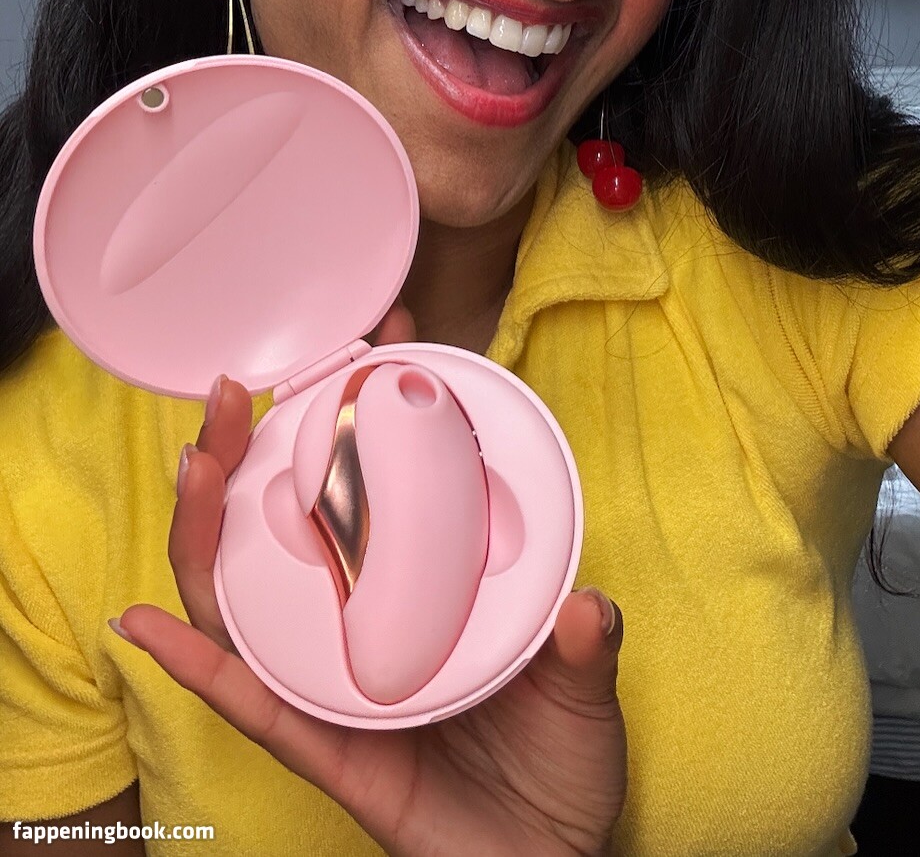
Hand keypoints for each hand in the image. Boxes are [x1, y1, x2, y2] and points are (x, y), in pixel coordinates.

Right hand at [113, 305, 626, 856]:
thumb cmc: (559, 762)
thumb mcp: (582, 683)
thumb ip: (586, 642)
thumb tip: (590, 604)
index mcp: (413, 597)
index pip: (373, 496)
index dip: (363, 421)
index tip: (373, 341)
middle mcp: (357, 630)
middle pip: (278, 535)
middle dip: (244, 460)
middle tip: (229, 394)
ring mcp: (331, 684)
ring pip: (243, 602)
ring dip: (204, 531)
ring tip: (194, 462)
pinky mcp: (320, 747)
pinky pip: (246, 699)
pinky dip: (191, 662)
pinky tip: (145, 620)